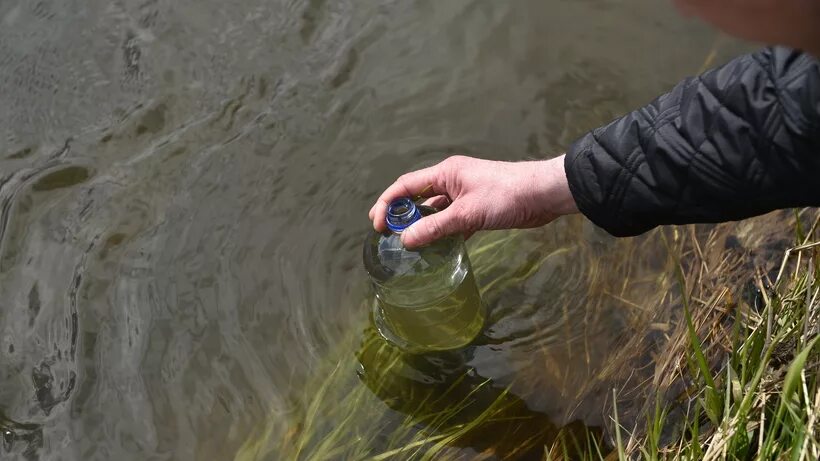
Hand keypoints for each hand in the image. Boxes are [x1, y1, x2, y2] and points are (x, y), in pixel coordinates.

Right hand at [368, 155, 577, 247]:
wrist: (544, 194)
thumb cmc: (507, 195)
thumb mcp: (467, 214)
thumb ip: (436, 227)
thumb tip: (406, 240)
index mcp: (445, 173)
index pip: (406, 185)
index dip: (387, 203)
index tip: (377, 224)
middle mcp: (452, 180)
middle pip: (417, 197)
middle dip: (400, 215)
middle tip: (386, 235)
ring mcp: (465, 194)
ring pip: (435, 210)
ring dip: (422, 225)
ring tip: (408, 244)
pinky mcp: (477, 207)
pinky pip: (451, 220)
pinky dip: (442, 232)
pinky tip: (436, 247)